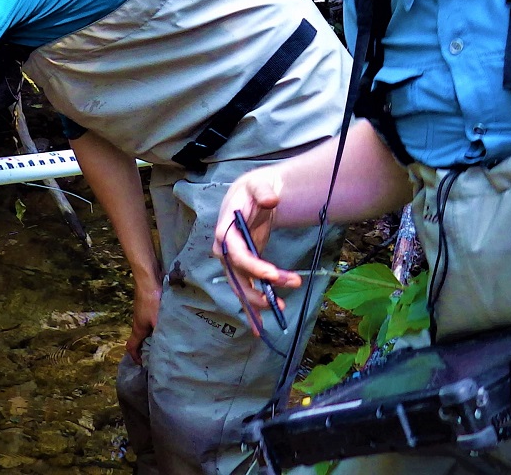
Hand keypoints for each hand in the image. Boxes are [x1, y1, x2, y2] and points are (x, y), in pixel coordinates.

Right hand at [125, 282, 160, 364]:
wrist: (148, 279)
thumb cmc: (151, 302)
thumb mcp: (158, 321)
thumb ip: (161, 334)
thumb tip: (168, 347)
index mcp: (138, 329)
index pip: (131, 347)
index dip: (135, 357)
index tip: (142, 364)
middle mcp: (138, 322)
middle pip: (140, 338)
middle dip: (147, 347)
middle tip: (159, 354)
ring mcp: (142, 313)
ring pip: (147, 329)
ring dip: (154, 335)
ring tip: (167, 340)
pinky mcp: (149, 305)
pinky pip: (152, 320)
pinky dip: (157, 325)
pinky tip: (169, 323)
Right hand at [213, 171, 299, 322]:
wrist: (253, 194)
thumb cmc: (254, 188)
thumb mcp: (259, 183)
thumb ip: (263, 190)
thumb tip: (271, 200)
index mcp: (225, 230)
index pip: (235, 254)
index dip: (253, 267)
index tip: (273, 275)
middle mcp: (225, 249)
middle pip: (238, 275)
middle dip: (258, 290)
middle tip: (285, 294)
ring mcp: (233, 261)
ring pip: (242, 287)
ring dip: (258, 301)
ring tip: (281, 308)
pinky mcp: (243, 267)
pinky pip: (246, 289)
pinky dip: (252, 307)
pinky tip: (259, 327)